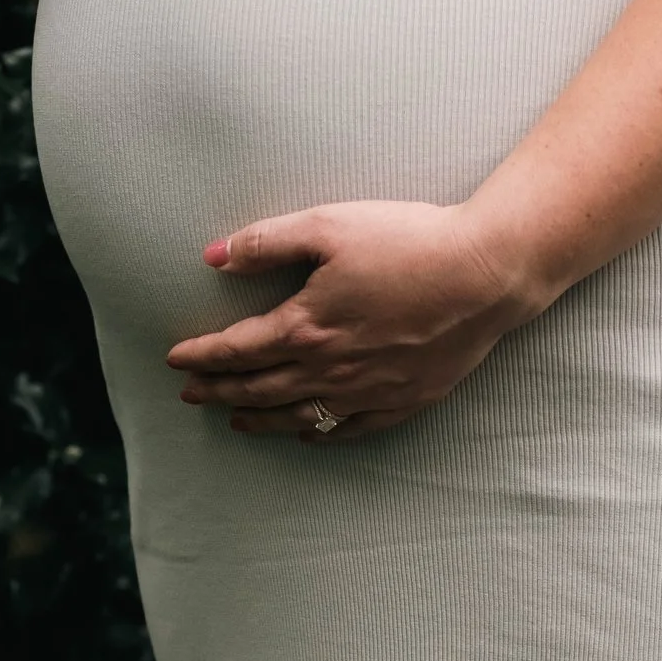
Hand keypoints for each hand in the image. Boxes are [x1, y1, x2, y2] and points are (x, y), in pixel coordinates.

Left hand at [167, 198, 550, 436]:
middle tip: (191, 395)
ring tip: (235, 420)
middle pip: (260, 389)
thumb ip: (267, 242)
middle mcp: (331, 369)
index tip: (175, 360)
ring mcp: (368, 391)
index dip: (202, 356)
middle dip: (219, 392)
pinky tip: (306, 433)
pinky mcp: (404, 400)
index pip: (238, 350)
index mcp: (306, 326)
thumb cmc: (409, 242)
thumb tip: (214, 256)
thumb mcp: (329, 226)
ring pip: (299, 416)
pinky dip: (320, 434)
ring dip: (259, 420)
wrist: (485, 275)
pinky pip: (350, 429)